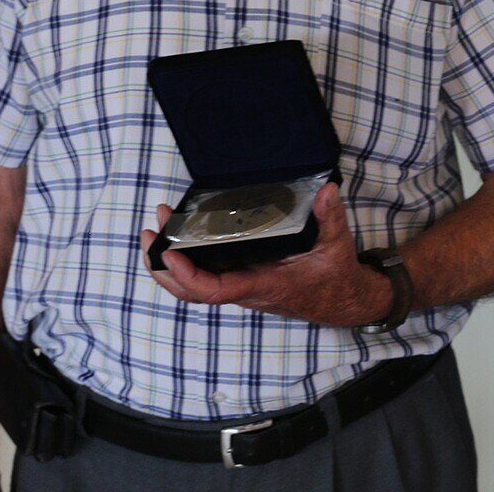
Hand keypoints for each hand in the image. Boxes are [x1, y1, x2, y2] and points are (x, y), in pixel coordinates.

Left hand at [141, 183, 395, 325]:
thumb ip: (330, 218)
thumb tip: (325, 191)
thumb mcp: (337, 246)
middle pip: (191, 291)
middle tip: (151, 231)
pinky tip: (180, 239)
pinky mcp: (243, 280)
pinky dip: (186, 262)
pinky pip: (205, 278)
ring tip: (156, 231)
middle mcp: (245, 289)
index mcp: (263, 284)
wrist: (342, 302)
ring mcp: (242, 286)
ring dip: (169, 263)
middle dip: (164, 266)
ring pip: (194, 287)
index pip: (215, 289)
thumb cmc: (335, 277)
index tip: (170, 251)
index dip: (187, 275)